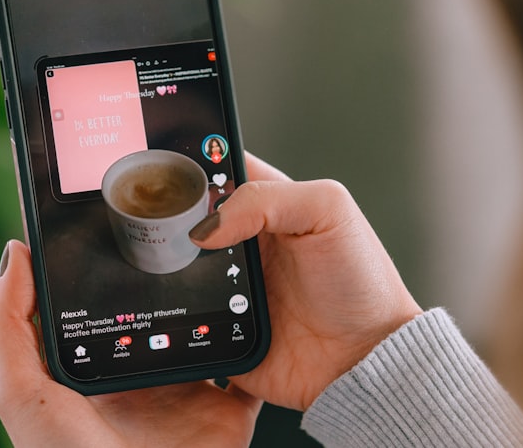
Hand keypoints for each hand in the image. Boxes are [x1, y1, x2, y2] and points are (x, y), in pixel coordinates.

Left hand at [0, 240, 262, 447]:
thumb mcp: (24, 392)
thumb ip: (10, 324)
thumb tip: (17, 252)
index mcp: (95, 369)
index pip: (106, 301)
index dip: (113, 260)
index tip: (125, 211)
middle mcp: (142, 378)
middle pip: (163, 311)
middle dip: (177, 271)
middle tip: (192, 219)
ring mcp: (187, 396)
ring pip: (211, 330)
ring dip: (225, 296)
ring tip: (234, 246)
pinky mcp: (227, 414)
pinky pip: (250, 370)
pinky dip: (261, 341)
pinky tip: (265, 302)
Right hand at [188, 152, 422, 411]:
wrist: (364, 360)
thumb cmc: (362, 284)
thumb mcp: (329, 211)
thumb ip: (267, 199)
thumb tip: (207, 225)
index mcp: (266, 205)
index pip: (215, 169)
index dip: (188, 163)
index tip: (164, 165)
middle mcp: (241, 242)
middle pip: (184, 218)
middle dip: (167, 217)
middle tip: (158, 220)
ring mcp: (225, 285)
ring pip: (172, 265)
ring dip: (165, 265)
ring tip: (163, 264)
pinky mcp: (215, 326)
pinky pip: (178, 316)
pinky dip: (170, 312)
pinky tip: (171, 306)